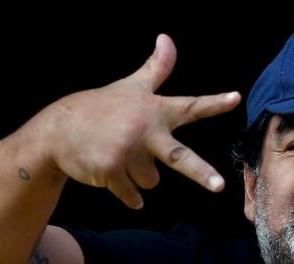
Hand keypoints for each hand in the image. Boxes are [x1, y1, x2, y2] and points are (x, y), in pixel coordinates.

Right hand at [39, 34, 240, 208]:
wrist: (58, 129)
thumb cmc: (101, 108)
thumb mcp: (131, 87)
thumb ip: (156, 69)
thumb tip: (167, 37)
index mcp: (153, 110)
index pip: (189, 107)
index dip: (213, 103)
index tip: (235, 99)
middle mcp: (143, 129)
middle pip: (179, 158)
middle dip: (201, 173)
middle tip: (219, 187)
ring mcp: (126, 151)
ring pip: (151, 180)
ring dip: (138, 175)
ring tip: (119, 155)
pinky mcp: (110, 170)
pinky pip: (132, 195)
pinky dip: (128, 195)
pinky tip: (111, 178)